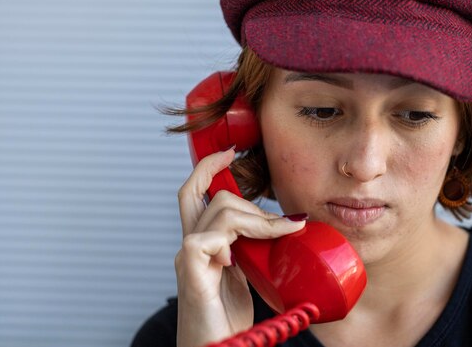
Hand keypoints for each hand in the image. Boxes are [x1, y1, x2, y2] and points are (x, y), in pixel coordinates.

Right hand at [175, 148, 305, 346]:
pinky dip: (236, 240)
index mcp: (202, 243)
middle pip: (205, 194)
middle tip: (281, 226)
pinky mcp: (190, 271)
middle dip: (250, 202)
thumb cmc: (226, 319)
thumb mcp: (245, 274)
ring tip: (277, 239)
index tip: (231, 152)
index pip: (195, 193)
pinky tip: (243, 258)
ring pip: (220, 212)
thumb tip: (284, 229)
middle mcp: (190, 245)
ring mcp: (188, 257)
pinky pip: (207, 239)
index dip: (208, 167)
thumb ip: (252, 250)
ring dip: (257, 221)